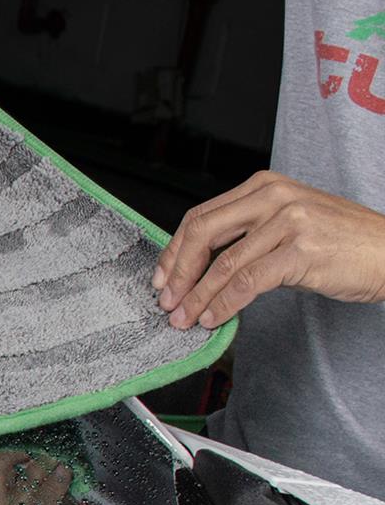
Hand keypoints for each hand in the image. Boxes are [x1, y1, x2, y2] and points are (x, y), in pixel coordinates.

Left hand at [153, 170, 384, 329]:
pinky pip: (248, 282)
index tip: (161, 277)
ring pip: (223, 264)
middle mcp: (274, 197)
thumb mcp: (290, 223)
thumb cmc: (343, 241)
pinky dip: (224, 304)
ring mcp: (289, 222)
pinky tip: (214, 318)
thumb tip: (202, 265)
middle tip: (166, 300)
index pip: (201, 216)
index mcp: (265, 186)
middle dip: (177, 272)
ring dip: (197, 297)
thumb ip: (249, 234)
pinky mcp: (302, 251)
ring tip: (185, 318)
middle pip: (203, 233)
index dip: (174, 250)